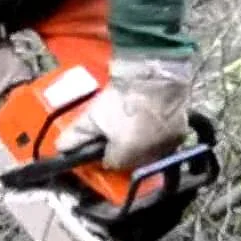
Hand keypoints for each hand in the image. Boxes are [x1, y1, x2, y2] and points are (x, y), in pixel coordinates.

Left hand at [54, 54, 192, 169]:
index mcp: (124, 156)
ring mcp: (166, 147)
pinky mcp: (180, 135)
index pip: (110, 164)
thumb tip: (61, 149)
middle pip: (131, 162)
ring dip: (142, 145)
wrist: (155, 75)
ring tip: (135, 123)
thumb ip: (75, 136)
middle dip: (123, 149)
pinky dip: (159, 136)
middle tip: (119, 128)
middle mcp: (147, 157)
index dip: (104, 151)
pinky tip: (151, 121)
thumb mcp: (92, 116)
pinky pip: (167, 143)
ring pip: (150, 154)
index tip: (103, 139)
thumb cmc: (125, 95)